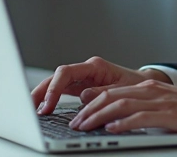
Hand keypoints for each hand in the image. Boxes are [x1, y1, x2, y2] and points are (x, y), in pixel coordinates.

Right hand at [30, 56, 170, 114]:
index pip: (66, 72)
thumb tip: (84, 97)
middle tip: (31, 108)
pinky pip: (63, 91)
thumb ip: (102, 92)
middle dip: (42, 91)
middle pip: (57, 77)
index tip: (47, 105)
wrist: (145, 86)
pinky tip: (44, 108)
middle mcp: (86, 70)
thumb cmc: (136, 86)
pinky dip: (52, 98)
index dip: (54, 88)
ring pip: (57, 83)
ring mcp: (83, 78)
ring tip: (33, 109)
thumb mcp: (122, 90)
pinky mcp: (82, 86)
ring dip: (44, 95)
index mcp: (95, 66)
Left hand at [69, 79, 176, 133]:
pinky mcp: (170, 115)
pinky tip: (111, 129)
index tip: (76, 114)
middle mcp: (150, 90)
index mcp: (148, 88)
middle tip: (74, 124)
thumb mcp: (165, 106)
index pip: (111, 91)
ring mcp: (160, 102)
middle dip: (87, 111)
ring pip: (120, 104)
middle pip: (110, 96)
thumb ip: (143, 109)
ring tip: (84, 127)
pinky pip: (141, 117)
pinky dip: (123, 122)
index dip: (90, 102)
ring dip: (98, 116)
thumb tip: (118, 120)